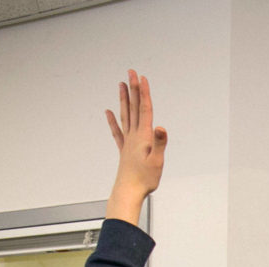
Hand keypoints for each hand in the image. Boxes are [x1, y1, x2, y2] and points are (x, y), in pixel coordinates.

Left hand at [105, 69, 167, 223]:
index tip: (142, 78)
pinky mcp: (124, 150)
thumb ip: (160, 143)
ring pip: (125, 115)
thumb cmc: (144, 179)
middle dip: (133, 89)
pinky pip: (117, 131)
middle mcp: (133, 136)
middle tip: (131, 73)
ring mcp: (127, 142)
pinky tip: (108, 112)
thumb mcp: (157, 161)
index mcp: (143, 136)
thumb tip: (161, 127)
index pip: (144, 110)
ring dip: (124, 99)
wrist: (128, 191)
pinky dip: (113, 120)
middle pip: (134, 108)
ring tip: (121, 85)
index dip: (144, 93)